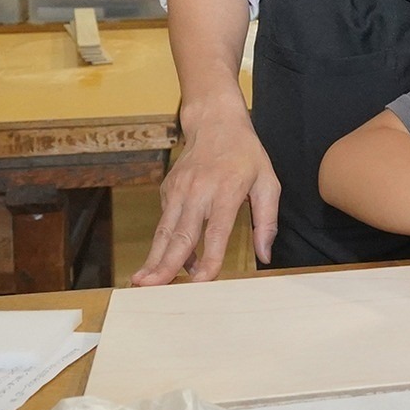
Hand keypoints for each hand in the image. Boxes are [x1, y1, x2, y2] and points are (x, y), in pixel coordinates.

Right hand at [132, 106, 279, 284]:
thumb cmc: (245, 154)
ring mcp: (178, 190)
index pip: (215, 231)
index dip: (208, 258)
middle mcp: (198, 191)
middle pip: (180, 234)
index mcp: (226, 191)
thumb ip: (267, 220)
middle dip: (165, 264)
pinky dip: (165, 245)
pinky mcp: (167, 190)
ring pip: (164, 231)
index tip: (202, 281)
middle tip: (150, 288)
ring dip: (153, 258)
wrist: (215, 122)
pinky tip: (168, 262)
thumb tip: (266, 255)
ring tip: (141, 282)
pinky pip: (165, 223)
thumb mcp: (268, 182)